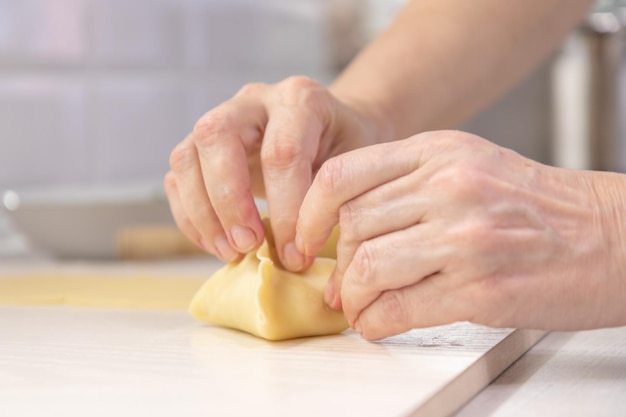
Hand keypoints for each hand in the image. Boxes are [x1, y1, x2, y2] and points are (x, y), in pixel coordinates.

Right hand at [164, 76, 389, 268]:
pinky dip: (190, 217)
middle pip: (217, 136)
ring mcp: (221, 119)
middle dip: (229, 200)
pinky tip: (216, 245)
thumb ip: (330, 198)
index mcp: (299, 99)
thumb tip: (295, 254)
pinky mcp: (202, 146)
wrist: (333, 130)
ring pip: (187, 156)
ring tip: (232, 252)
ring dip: (203, 213)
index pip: (282, 152)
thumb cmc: (346, 151)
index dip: (285, 210)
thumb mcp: (354, 166)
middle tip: (248, 245)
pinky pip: (178, 178)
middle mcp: (254, 100)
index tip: (295, 254)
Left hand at [296, 130, 625, 338]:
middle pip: (352, 224)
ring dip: (352, 297)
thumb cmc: (538, 206)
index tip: (303, 238)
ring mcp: (464, 237)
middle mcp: (449, 187)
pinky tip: (377, 323)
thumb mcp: (469, 166)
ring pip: (368, 266)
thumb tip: (347, 224)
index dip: (309, 212)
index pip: (342, 176)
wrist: (611, 236)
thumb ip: (407, 185)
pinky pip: (398, 307)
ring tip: (358, 307)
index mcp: (439, 152)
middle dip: (337, 264)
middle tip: (338, 285)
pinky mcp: (480, 288)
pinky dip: (375, 322)